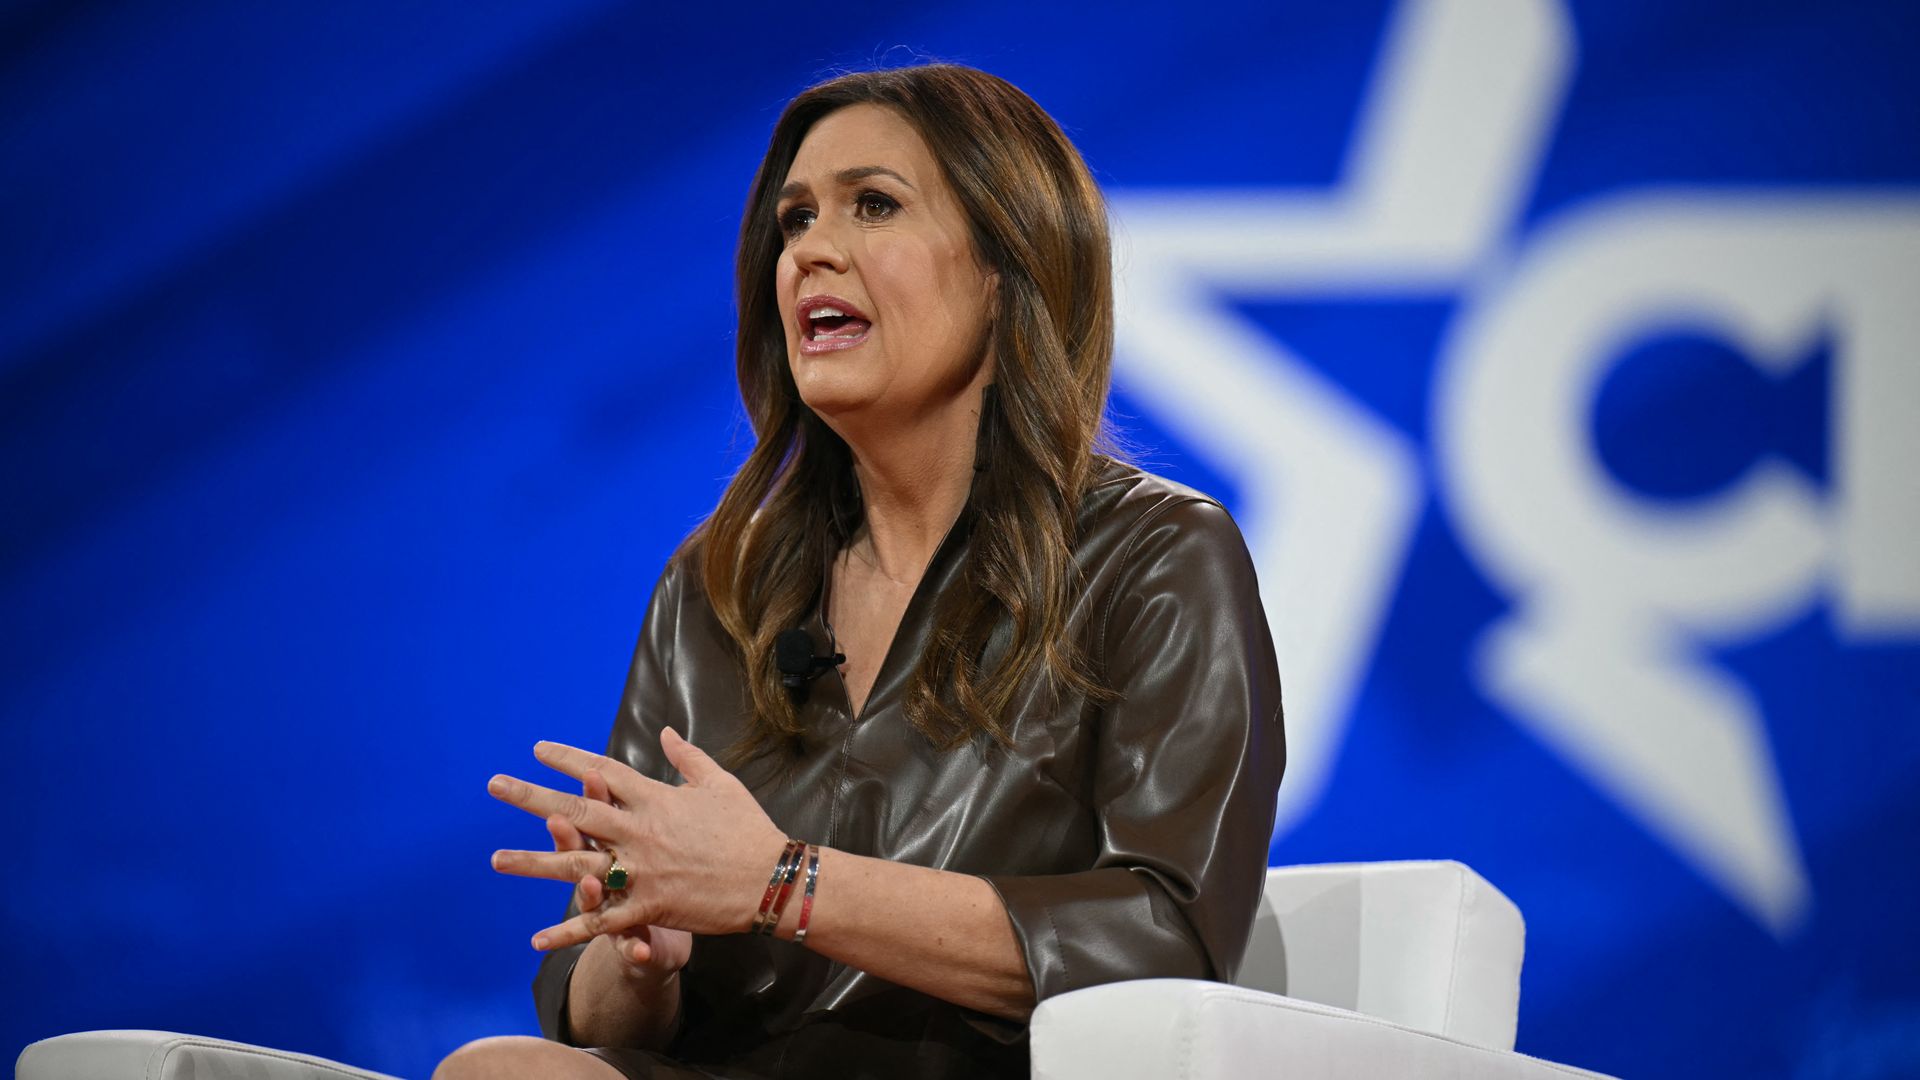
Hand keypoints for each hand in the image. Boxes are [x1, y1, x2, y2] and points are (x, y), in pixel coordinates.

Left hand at [488, 728, 789, 951]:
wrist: (771, 879)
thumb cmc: (748, 828)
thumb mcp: (720, 783)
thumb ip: (688, 757)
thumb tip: (666, 732)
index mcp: (656, 798)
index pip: (604, 772)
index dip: (570, 759)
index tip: (539, 750)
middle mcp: (641, 831)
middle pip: (577, 809)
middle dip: (533, 797)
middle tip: (496, 786)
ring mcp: (642, 870)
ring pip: (578, 866)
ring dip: (534, 863)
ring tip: (496, 859)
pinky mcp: (649, 906)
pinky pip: (602, 922)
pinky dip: (569, 932)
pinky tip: (536, 939)